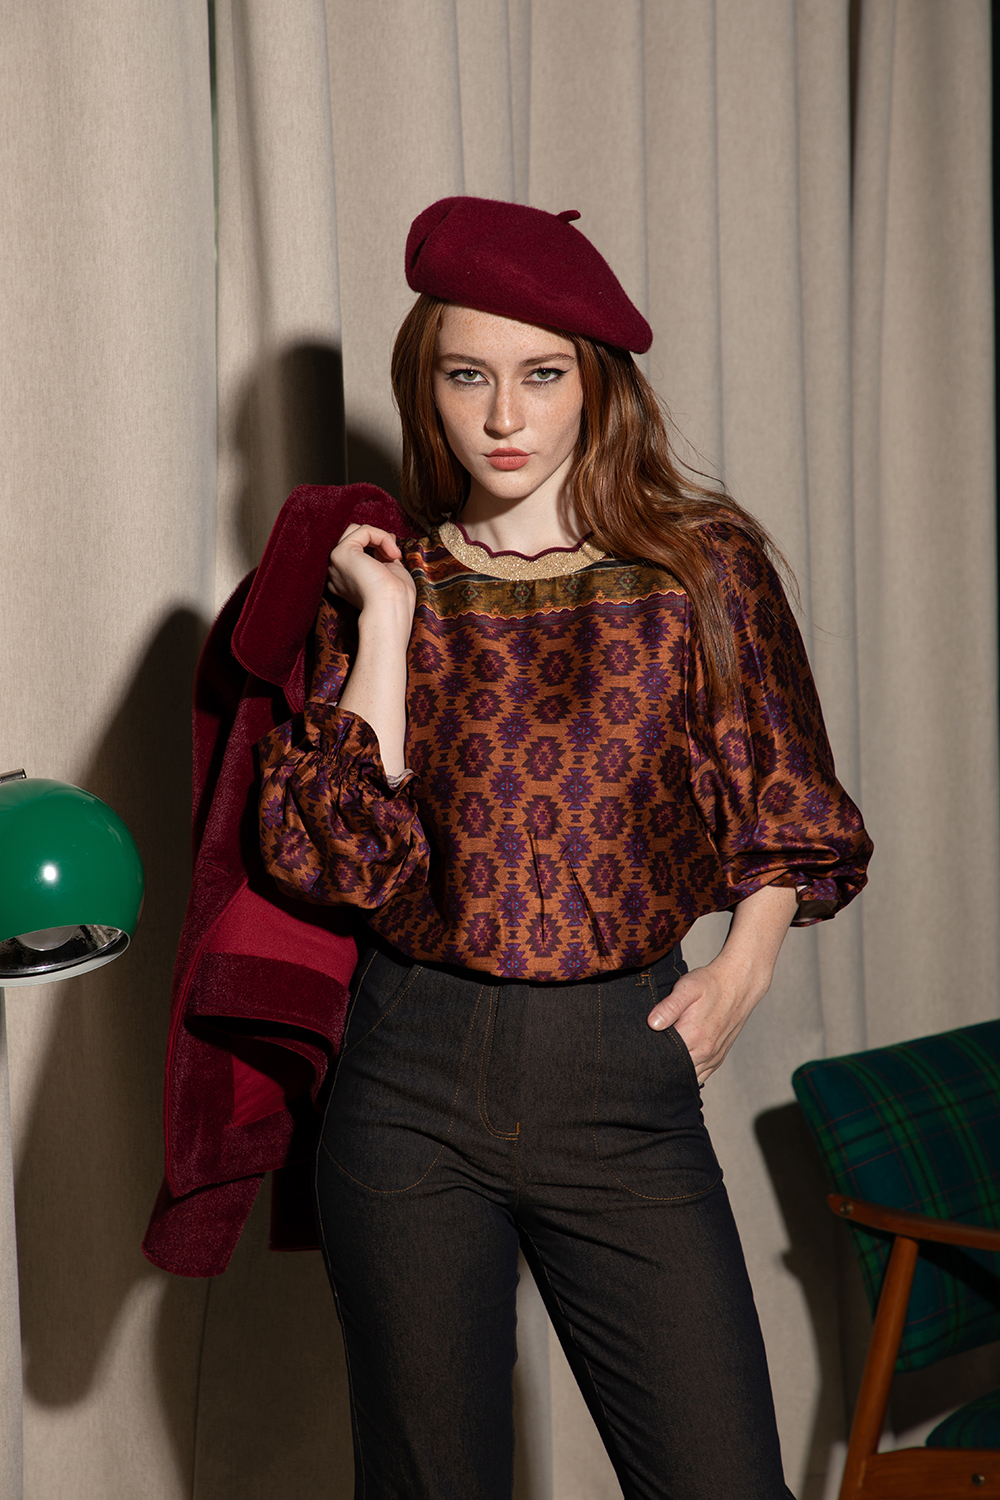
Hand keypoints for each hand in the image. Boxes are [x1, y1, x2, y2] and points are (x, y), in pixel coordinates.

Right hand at [327, 525, 415, 624]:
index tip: (394, 556)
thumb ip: (383, 554)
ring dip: (381, 537)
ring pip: (356, 530)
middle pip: (353, 537)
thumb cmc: (395, 599)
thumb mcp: (389, 571)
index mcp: (345, 579)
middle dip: (377, 539)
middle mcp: (336, 571)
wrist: (390, 610)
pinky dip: (382, 536)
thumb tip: (386, 537)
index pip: (357, 550)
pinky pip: (364, 530)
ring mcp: (335, 562)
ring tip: (394, 556)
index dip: (378, 546)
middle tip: (394, 555)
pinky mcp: (341, 553)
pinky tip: (392, 554)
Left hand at [645, 884, 796, 1082]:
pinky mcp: (719, 1057)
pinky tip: (678, 1066)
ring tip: (659, 1064)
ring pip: (689, 1076)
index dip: (650, 1057)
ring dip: (675, 1073)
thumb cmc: (710, 983)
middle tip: (645, 1059)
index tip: (639, 1052)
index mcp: (693, 1036)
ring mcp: (713, 1057)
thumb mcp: (687, 987)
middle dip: (660, 1068)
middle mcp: (704, 1052)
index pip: (664, 1059)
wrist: (739, 983)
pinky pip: (701, 1075)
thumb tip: (652, 1024)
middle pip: (675, 1071)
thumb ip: (669, 1007)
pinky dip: (689, 1074)